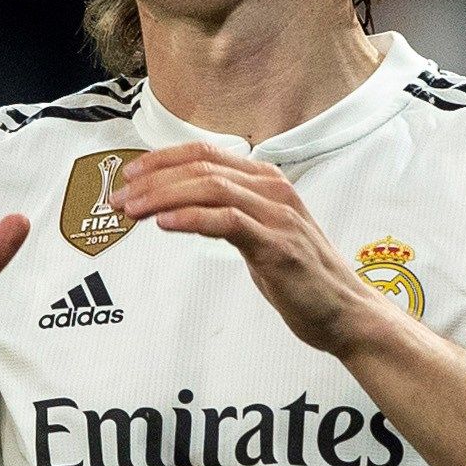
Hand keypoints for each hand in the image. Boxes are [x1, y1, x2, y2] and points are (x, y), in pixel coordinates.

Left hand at [114, 144, 389, 356]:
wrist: (345, 312)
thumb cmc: (303, 278)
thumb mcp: (262, 234)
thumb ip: (230, 214)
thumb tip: (183, 208)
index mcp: (267, 181)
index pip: (205, 154)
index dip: (162, 159)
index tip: (129, 175)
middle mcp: (273, 189)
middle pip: (201, 167)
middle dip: (153, 180)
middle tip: (119, 198)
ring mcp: (277, 215)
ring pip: (210, 188)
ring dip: (163, 196)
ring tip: (132, 210)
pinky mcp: (277, 245)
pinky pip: (227, 221)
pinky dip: (191, 218)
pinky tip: (164, 224)